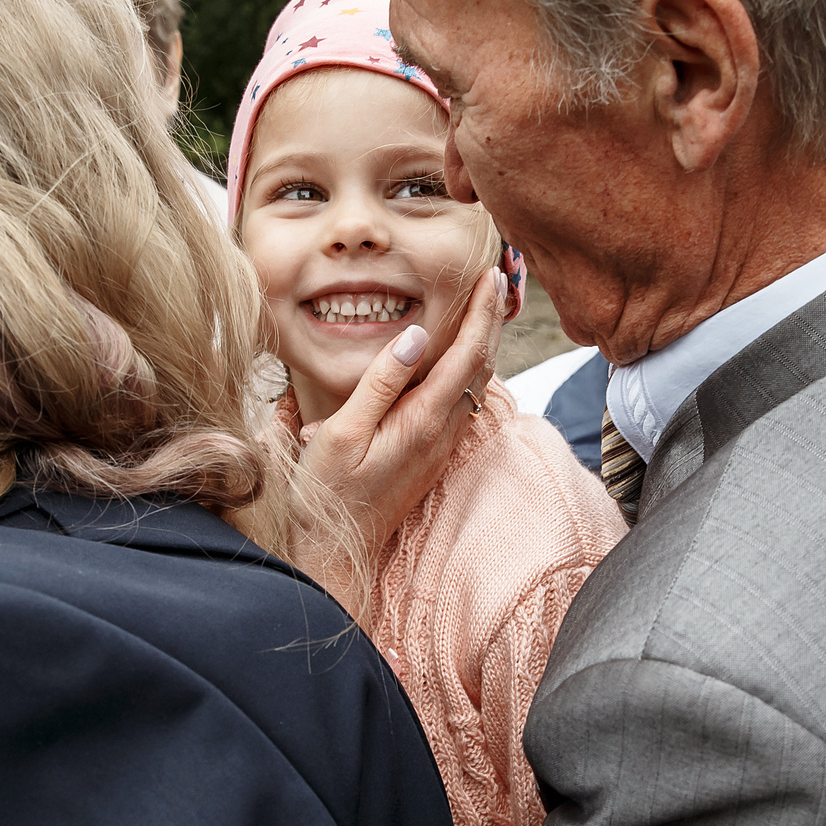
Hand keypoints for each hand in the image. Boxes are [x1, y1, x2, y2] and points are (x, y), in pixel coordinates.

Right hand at [290, 266, 505, 605]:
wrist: (335, 549)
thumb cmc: (327, 492)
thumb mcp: (342, 433)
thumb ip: (381, 383)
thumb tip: (416, 335)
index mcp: (422, 421)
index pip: (466, 355)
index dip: (482, 313)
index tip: (491, 276)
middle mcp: (441, 433)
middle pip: (482, 366)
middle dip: (493, 320)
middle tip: (499, 279)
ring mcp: (440, 446)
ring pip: (476, 385)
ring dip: (484, 343)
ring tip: (487, 306)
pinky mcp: (431, 454)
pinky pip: (461, 401)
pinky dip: (470, 368)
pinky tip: (461, 356)